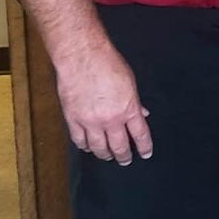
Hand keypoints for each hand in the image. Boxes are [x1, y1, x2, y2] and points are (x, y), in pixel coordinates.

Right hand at [56, 42, 151, 165]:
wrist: (83, 57)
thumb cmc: (108, 65)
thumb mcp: (130, 82)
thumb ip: (135, 102)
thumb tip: (142, 114)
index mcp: (128, 109)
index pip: (140, 134)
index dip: (144, 146)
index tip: (146, 154)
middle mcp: (110, 119)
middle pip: (119, 145)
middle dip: (124, 155)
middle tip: (125, 160)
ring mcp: (90, 121)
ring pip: (98, 147)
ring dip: (104, 154)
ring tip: (108, 157)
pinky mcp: (72, 119)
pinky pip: (79, 140)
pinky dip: (85, 146)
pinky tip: (88, 148)